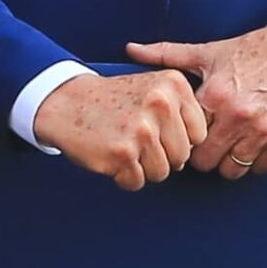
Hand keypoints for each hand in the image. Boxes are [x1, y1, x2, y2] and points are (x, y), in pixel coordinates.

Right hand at [31, 67, 205, 189]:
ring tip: (123, 146)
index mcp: (174, 84)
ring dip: (142, 168)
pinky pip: (136, 182)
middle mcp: (161, 104)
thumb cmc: (114, 101)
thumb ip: (182, 111)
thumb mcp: (155, 88)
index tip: (156, 131)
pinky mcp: (122, 153)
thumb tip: (198, 150)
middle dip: (161, 156)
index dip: (178, 139)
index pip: (199, 134)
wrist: (67, 102)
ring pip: (161, 172)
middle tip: (135, 141)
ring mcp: (141, 130)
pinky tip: (111, 156)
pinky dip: (123, 176)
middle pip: (182, 156)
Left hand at [127, 19, 266, 178]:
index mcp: (216, 95)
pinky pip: (261, 169)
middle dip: (203, 155)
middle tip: (207, 142)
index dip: (182, 137)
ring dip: (229, 161)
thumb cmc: (256, 49)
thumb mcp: (210, 51)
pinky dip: (256, 161)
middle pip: (205, 163)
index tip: (185, 133)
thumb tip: (130, 50)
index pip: (183, 138)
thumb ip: (167, 55)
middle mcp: (240, 116)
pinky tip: (253, 142)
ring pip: (232, 171)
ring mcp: (265, 131)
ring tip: (230, 143)